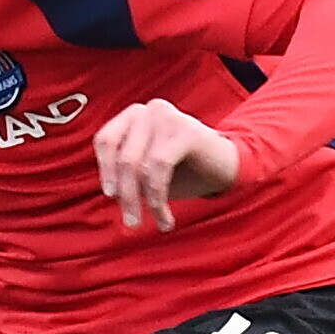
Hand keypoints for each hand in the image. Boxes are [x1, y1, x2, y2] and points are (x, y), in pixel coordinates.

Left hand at [93, 99, 239, 231]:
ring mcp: (167, 117)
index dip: (106, 170)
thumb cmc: (181, 169)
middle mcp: (148, 110)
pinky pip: (159, 166)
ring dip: (144, 201)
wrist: (228, 166)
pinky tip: (165, 216)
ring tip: (156, 223)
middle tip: (132, 222)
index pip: (106, 140)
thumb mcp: (145, 171)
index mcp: (133, 116)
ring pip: (139, 165)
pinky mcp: (186, 130)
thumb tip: (112, 191)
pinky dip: (158, 196)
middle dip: (126, 195)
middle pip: (123, 157)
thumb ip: (124, 174)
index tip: (111, 196)